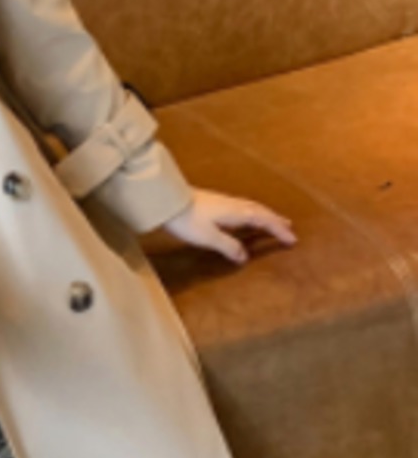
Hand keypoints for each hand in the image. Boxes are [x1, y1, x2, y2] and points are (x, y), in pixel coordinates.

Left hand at [160, 188, 296, 263]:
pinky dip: (251, 213)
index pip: (265, 220)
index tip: (293, 239)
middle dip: (275, 219)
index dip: (279, 230)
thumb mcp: (209, 237)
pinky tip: (244, 217)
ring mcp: (223, 201)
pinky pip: (241, 207)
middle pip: (260, 211)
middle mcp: (234, 204)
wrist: (165, 201)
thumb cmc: (187, 220)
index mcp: (238, 212)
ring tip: (273, 220)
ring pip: (251, 207)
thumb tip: (244, 257)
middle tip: (289, 227)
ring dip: (264, 214)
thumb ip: (228, 247)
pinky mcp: (214, 202)